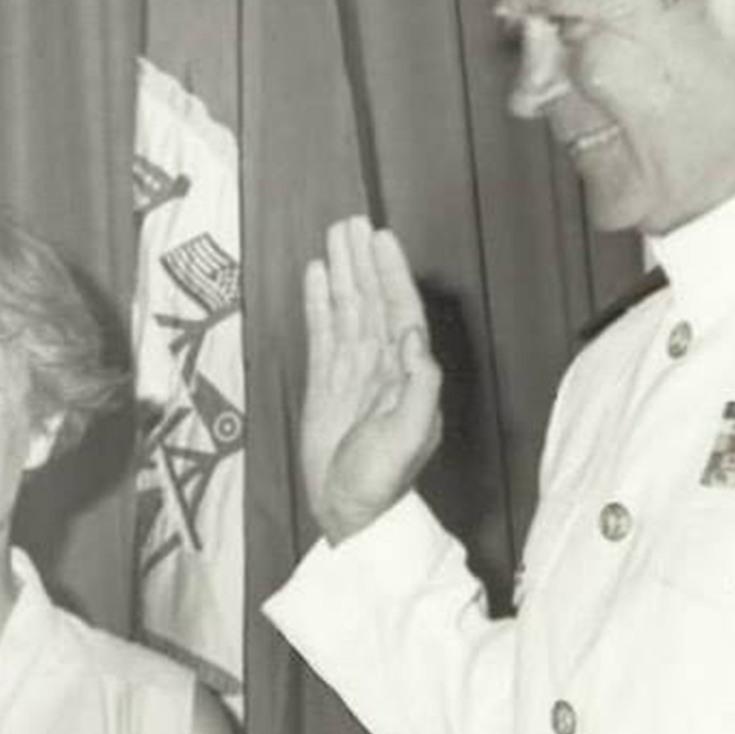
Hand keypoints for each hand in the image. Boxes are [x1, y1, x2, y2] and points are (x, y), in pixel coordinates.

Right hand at [299, 217, 442, 541]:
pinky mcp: (325, 383)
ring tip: (332, 237)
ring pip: (347, 310)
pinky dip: (319, 303)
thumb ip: (418, 384)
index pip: (399, 310)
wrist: (350, 510)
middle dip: (363, 262)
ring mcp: (351, 371)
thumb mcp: (410, 435)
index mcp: (407, 373)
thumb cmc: (383, 480)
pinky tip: (316, 278)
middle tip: (350, 223)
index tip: (379, 239)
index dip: (390, 273)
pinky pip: (323, 333)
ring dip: (342, 273)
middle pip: (372, 300)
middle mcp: (381, 364)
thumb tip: (411, 335)